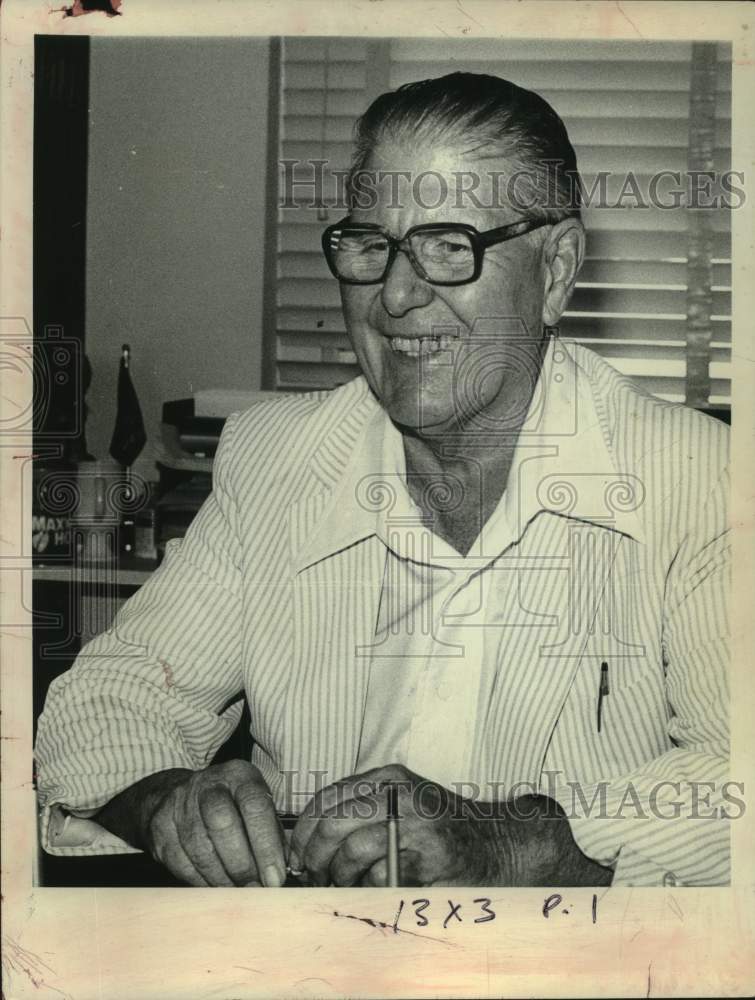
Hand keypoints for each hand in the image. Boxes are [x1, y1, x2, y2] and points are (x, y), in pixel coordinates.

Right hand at [98, 760, 286, 886]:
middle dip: (242, 863)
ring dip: (222, 877)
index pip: (254, 805)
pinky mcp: (160, 826)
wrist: (179, 795)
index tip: (275, 877)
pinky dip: (201, 880)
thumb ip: (272, 832)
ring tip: (238, 892)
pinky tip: (215, 887)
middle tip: (256, 889)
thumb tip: (285, 871)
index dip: (266, 844)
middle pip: (222, 823)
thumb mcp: (257, 805)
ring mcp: (179, 803)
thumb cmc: (232, 806)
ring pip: (200, 846)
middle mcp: (208, 784)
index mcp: (239, 775)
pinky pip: (181, 862)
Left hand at [289, 764, 499, 886]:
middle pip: (333, 823)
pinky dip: (370, 888)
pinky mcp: (427, 857)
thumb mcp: (400, 802)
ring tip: (345, 885)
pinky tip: (377, 887)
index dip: (304, 831)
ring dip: (340, 877)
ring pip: (351, 851)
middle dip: (314, 856)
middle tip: (314, 876)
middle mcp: (399, 794)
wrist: (496, 844)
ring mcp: (415, 824)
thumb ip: (360, 810)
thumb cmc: (440, 828)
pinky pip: (379, 876)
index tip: (298, 855)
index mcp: (387, 777)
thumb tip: (306, 841)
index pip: (327, 798)